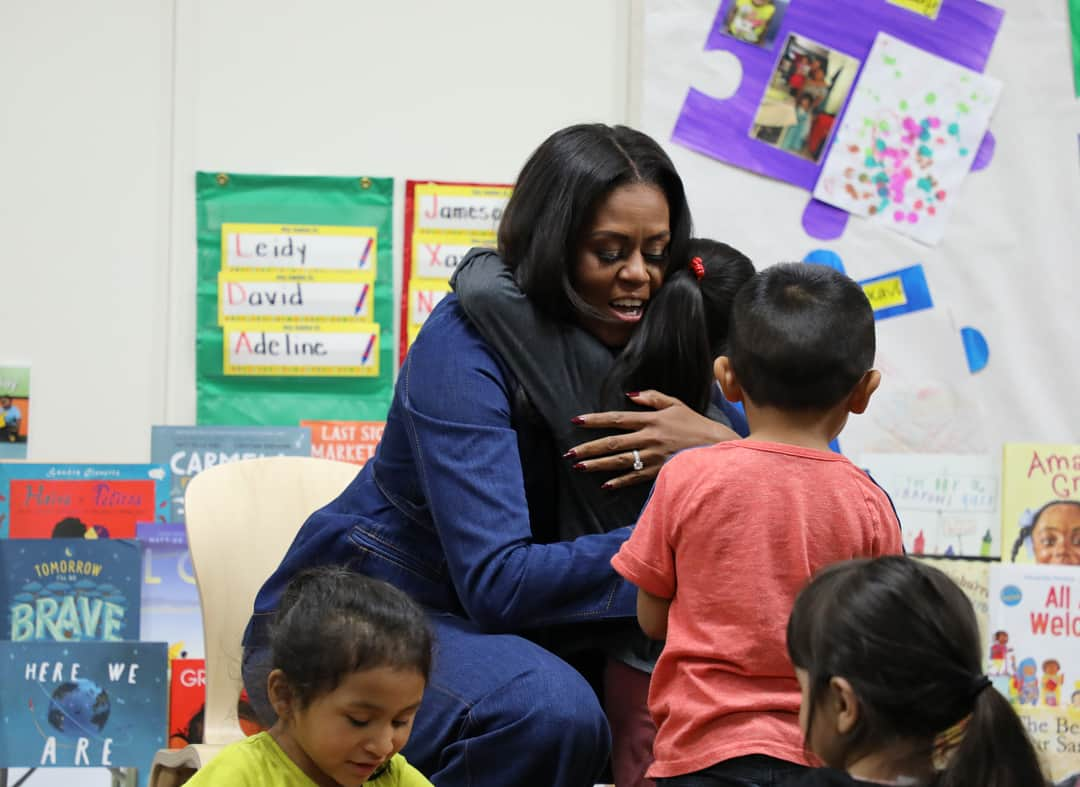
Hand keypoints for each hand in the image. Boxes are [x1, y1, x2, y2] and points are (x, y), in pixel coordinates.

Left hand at [566, 390, 738, 489]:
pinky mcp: (659, 472)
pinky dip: (619, 482)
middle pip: (612, 443)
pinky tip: (604, 485)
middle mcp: (649, 438)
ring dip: (597, 465)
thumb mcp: (676, 404)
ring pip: (619, 461)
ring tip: (579, 467)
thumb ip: (652, 398)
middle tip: (569, 452)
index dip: (595, 420)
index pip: (617, 419)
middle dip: (588, 447)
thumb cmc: (696, 424)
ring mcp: (653, 457)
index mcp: (651, 420)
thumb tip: (630, 395)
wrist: (717, 446)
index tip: (576, 421)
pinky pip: (635, 478)